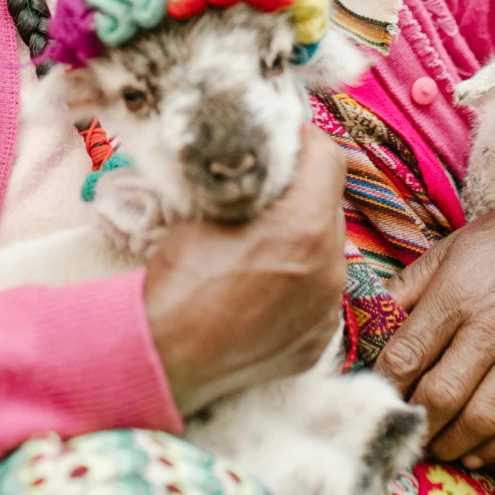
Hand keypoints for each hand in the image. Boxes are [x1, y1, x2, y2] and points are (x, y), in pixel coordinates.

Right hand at [144, 125, 347, 414]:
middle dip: (301, 190)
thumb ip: (245, 182)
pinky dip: (298, 280)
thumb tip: (256, 161)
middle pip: (328, 205)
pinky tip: (261, 285)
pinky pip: (318, 293)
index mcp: (304, 227)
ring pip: (326, 250)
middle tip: (264, 189)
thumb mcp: (206, 211)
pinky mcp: (318, 339)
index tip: (282, 138)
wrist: (164, 356)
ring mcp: (327, 309)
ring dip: (302, 236)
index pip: (328, 158)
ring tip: (260, 242)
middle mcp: (329, 267)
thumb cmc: (179, 280)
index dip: (304, 140)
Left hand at [374, 187, 494, 467]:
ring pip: (481, 418)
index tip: (374, 399)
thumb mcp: (448, 249)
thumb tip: (370, 318)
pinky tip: (476, 451)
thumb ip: (407, 287)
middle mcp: (488, 330)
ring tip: (435, 446)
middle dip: (416, 423)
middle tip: (403, 431)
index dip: (384, 386)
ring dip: (451, 442)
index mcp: (455, 297)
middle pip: (441, 396)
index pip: (407, 356)